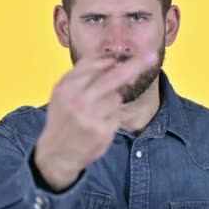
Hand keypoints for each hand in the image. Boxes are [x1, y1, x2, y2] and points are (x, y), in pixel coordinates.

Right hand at [34, 52, 157, 190]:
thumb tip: (111, 61)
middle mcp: (78, 101)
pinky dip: (112, 116)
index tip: (135, 54)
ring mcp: (91, 118)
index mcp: (66, 88)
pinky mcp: (102, 132)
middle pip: (113, 77)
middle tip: (152, 57)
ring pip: (117, 97)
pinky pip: (117, 114)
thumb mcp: (62, 92)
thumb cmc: (63, 117)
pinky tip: (99, 123)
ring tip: (95, 112)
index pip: (95, 65)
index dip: (114, 60)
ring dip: (112, 100)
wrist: (56, 153)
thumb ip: (83, 73)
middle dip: (135, 66)